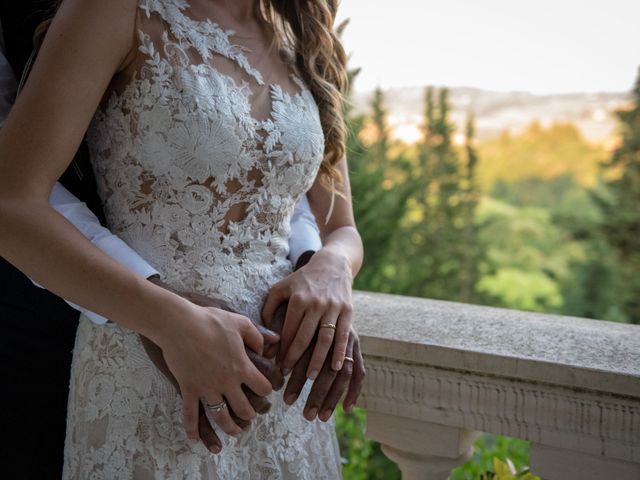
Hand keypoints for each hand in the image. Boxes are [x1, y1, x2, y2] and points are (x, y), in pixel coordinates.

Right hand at [139, 334, 283, 452]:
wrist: (180, 324)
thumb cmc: (211, 321)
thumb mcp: (240, 322)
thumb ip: (258, 335)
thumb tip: (273, 343)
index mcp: (242, 367)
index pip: (263, 388)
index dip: (267, 391)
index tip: (266, 391)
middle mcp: (226, 382)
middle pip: (244, 408)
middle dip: (250, 414)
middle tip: (250, 415)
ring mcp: (206, 389)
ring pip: (220, 417)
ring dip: (229, 428)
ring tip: (234, 431)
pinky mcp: (188, 389)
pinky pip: (190, 415)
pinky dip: (193, 429)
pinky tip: (194, 439)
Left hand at [263, 251, 364, 419]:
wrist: (332, 264)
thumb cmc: (302, 280)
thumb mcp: (282, 288)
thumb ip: (269, 308)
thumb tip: (265, 334)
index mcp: (298, 299)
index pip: (288, 331)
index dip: (282, 351)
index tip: (276, 367)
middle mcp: (316, 303)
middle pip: (304, 338)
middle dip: (295, 360)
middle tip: (287, 377)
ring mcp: (333, 308)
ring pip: (325, 339)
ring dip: (317, 360)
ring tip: (309, 377)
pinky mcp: (348, 311)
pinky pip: (343, 335)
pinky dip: (340, 352)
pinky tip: (335, 367)